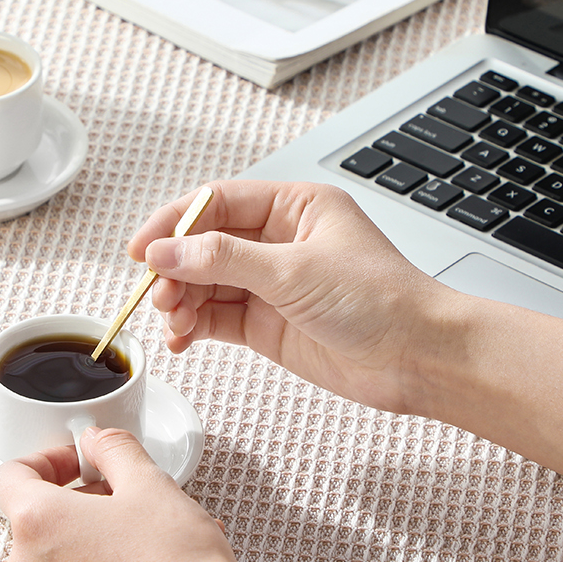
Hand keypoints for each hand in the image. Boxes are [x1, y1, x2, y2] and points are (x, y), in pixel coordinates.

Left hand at [0, 427, 235, 561]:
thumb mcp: (149, 486)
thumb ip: (114, 450)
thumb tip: (100, 441)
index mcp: (38, 523)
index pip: (11, 475)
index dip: (50, 458)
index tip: (79, 460)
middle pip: (37, 513)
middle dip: (80, 495)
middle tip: (118, 490)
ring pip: (58, 544)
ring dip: (94, 527)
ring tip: (140, 526)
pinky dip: (100, 556)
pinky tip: (140, 552)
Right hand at [128, 180, 467, 413]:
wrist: (419, 359)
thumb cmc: (382, 301)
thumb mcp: (294, 271)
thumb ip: (223, 259)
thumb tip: (166, 250)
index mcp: (294, 207)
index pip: (216, 202)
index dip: (174, 223)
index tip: (143, 248)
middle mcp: (280, 241)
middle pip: (204, 244)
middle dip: (174, 267)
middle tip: (157, 293)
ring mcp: (272, 283)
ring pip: (205, 282)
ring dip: (181, 299)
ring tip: (173, 319)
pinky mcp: (268, 324)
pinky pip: (216, 317)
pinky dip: (193, 326)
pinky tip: (182, 338)